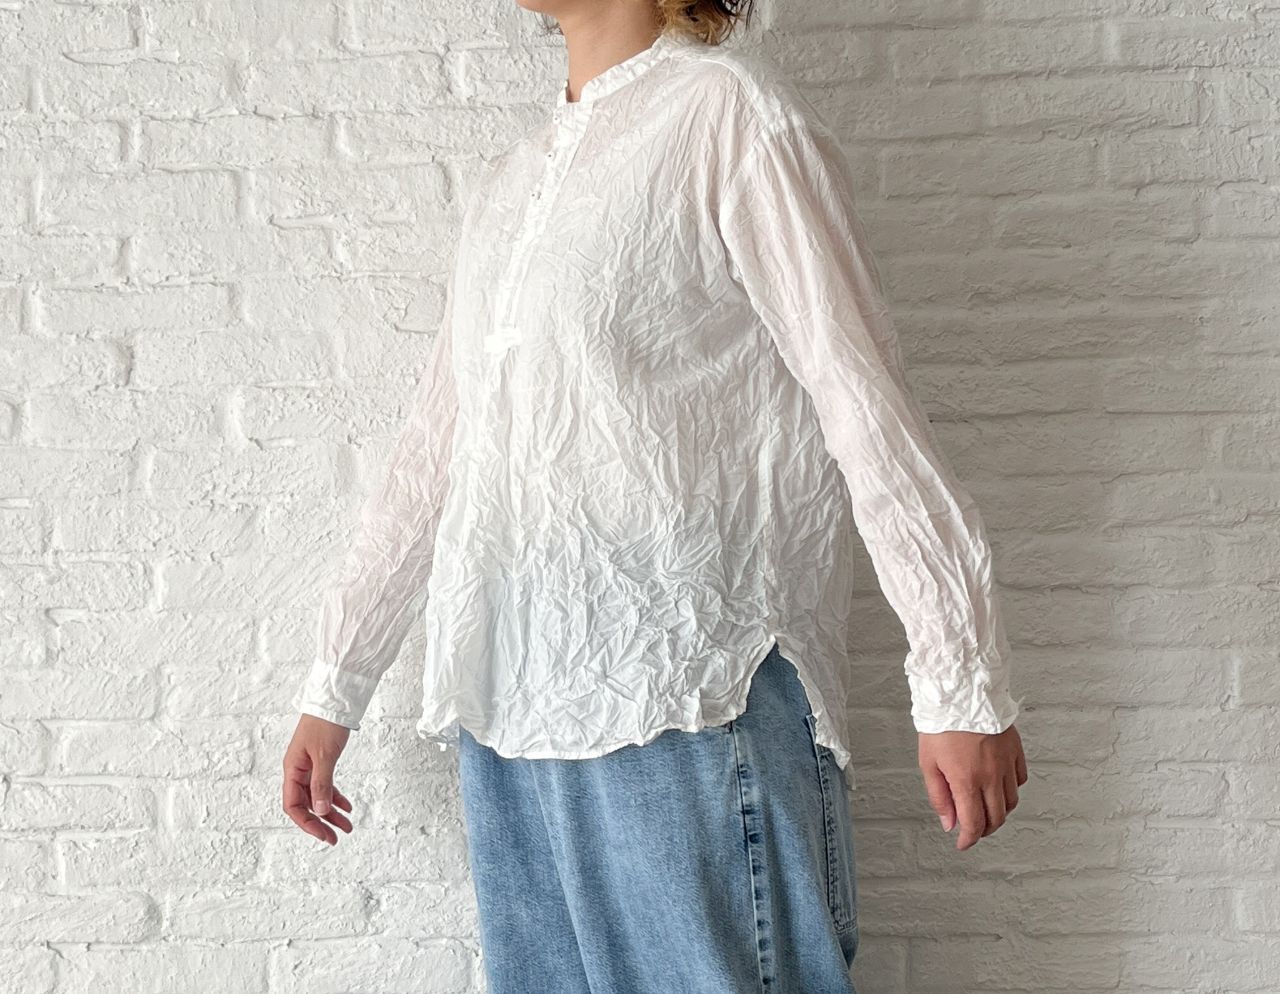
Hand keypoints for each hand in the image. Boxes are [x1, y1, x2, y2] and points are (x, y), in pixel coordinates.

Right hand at [283, 715, 355, 845]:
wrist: (335, 700)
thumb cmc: (325, 723)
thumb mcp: (325, 756)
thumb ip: (322, 784)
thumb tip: (321, 810)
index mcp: (292, 769)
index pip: (293, 805)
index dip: (306, 823)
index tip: (323, 834)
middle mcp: (298, 770)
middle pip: (306, 804)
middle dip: (321, 823)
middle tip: (336, 838)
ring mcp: (309, 766)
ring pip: (318, 797)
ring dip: (331, 812)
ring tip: (348, 826)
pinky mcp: (321, 762)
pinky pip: (326, 785)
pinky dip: (336, 797)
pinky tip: (347, 807)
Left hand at [918, 724, 1026, 849]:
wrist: (961, 692)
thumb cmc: (941, 724)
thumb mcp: (928, 762)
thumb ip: (939, 796)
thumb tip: (949, 823)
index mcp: (966, 780)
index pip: (974, 823)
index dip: (969, 839)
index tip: (963, 844)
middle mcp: (990, 775)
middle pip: (996, 817)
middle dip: (985, 830)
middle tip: (973, 829)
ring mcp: (1006, 763)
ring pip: (1011, 801)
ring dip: (999, 812)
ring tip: (985, 808)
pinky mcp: (1015, 750)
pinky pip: (1020, 780)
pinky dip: (1011, 789)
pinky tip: (999, 786)